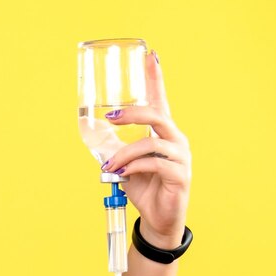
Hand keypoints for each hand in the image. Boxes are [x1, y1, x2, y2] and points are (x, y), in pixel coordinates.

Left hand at [101, 51, 191, 248]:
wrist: (158, 219)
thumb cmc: (144, 189)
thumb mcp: (124, 165)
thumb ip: (114, 149)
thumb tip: (94, 137)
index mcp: (163, 133)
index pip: (161, 100)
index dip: (156, 78)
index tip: (150, 56)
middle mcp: (175, 140)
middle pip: (157, 115)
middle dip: (132, 113)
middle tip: (110, 117)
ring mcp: (181, 157)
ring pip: (152, 143)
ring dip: (125, 153)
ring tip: (109, 167)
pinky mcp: (180, 175)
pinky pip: (155, 163)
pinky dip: (134, 167)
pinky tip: (122, 175)